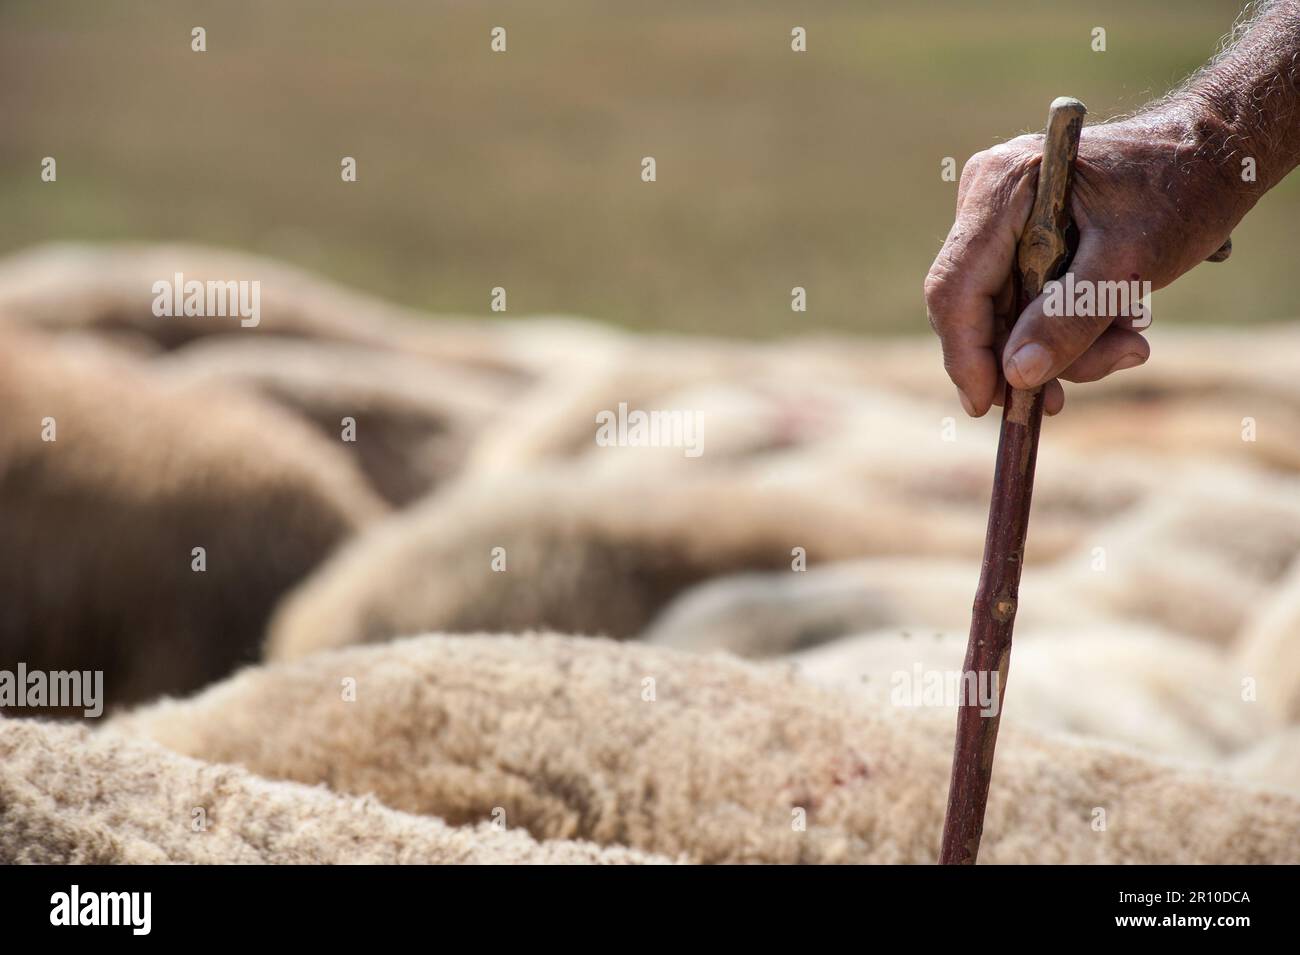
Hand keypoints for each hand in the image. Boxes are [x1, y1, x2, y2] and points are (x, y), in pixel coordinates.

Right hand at [924, 112, 1242, 415]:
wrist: (1213, 153)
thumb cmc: (1180, 191)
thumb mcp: (1129, 263)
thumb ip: (1070, 318)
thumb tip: (1017, 376)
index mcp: (1000, 188)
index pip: (955, 289)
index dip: (966, 354)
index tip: (986, 405)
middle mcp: (985, 198)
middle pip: (974, 307)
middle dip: (1025, 356)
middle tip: (1071, 395)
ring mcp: (997, 217)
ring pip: (1000, 312)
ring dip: (1058, 346)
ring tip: (1126, 346)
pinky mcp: (1015, 235)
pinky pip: (1020, 299)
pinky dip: (1063, 326)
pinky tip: (1113, 328)